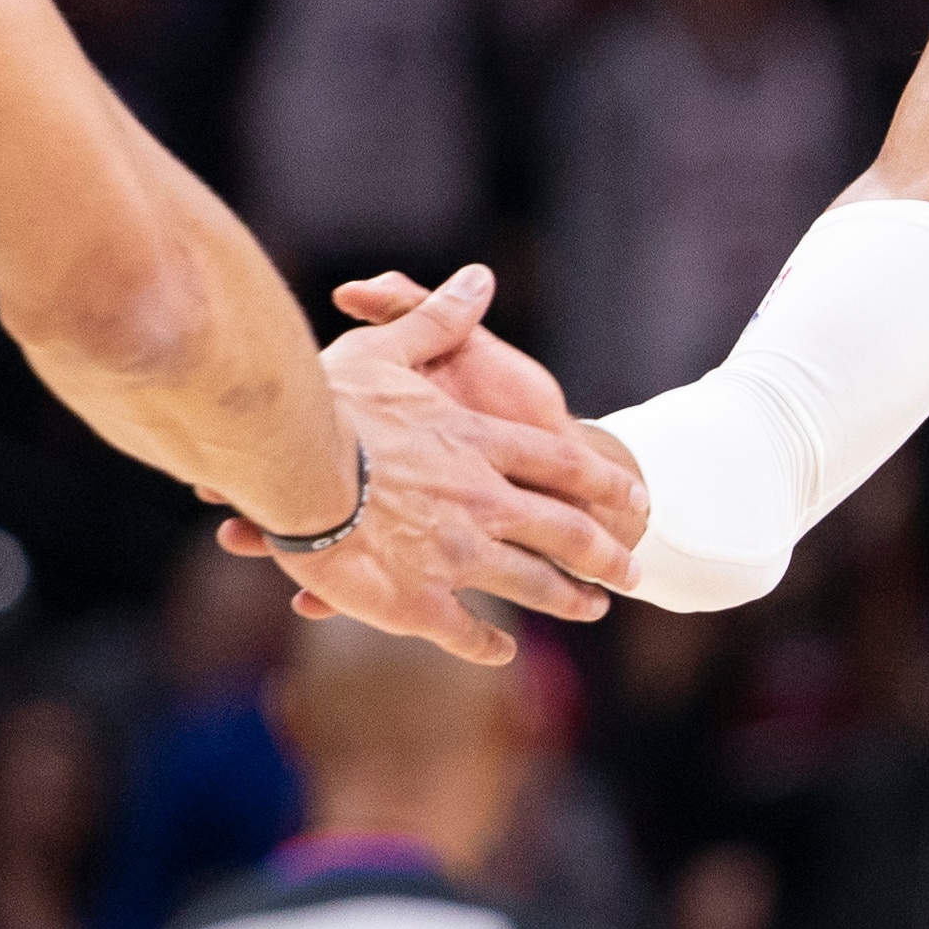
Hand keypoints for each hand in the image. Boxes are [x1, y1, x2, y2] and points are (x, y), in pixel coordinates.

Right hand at [225, 266, 643, 664]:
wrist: (293, 465)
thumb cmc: (331, 403)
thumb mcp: (389, 348)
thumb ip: (440, 317)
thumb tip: (481, 277)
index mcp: (479, 446)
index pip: (560, 464)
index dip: (602, 482)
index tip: (636, 497)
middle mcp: (482, 503)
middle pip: (563, 532)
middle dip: (605, 554)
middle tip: (634, 572)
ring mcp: (455, 556)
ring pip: (530, 584)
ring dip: (566, 600)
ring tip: (593, 610)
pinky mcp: (418, 601)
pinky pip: (465, 631)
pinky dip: (488, 645)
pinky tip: (504, 652)